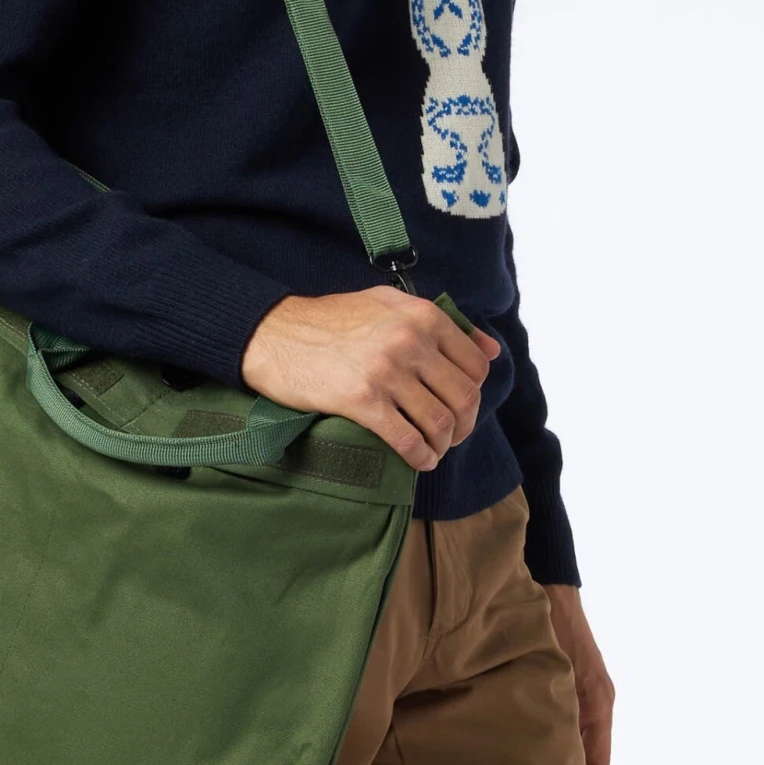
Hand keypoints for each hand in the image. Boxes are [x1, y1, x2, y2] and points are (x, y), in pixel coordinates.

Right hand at [240, 287, 499, 472]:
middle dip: (464, 424)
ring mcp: (386, 372)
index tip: (461, 405)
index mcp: (421, 316)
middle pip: (463, 397)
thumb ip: (439, 320)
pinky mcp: (362, 401)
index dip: (474, 392)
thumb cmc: (328, 319)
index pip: (475, 364)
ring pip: (440, 422)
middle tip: (452, 436)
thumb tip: (491, 349)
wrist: (272, 333)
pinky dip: (421, 457)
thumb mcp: (387, 303)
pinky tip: (419, 461)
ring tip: (434, 450)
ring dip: (443, 444)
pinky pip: (408, 439)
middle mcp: (409, 342)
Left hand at [543, 584, 614, 764]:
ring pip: (578, 735)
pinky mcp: (573, 680)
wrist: (552, 589)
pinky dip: (554, 731)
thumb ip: (552, 708)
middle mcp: (597, 701)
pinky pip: (569, 717)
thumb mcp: (552, 673)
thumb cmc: (551, 628)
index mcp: (598, 704)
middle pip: (590, 752)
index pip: (599, 761)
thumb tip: (545, 748)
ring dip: (559, 751)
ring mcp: (586, 690)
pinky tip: (525, 735)